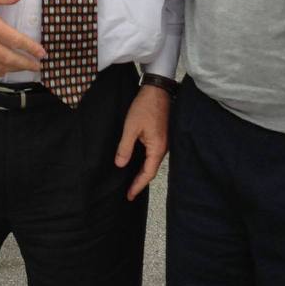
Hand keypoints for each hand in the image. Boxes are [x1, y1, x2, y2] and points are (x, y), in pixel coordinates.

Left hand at [114, 85, 171, 200]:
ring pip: (152, 162)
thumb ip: (125, 148)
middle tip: (129, 192)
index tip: (129, 196)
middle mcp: (164, 147)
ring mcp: (164, 141)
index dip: (138, 186)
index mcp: (157, 148)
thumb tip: (120, 165)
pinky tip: (138, 162)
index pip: (147, 174)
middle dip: (140, 181)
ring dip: (143, 172)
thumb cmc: (145, 106)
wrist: (157, 89)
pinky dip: (145, 162)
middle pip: (151, 170)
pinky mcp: (161, 135)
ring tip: (132, 180)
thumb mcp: (131, 127)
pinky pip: (153, 154)